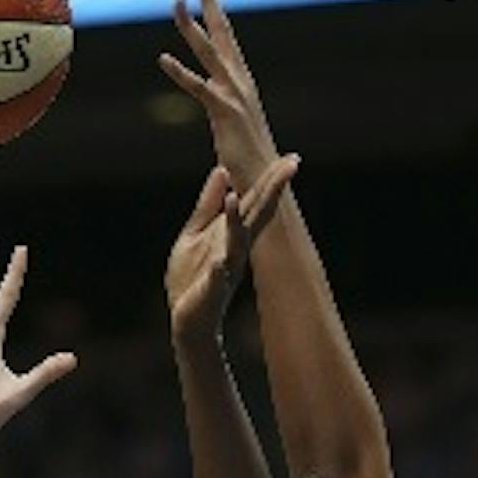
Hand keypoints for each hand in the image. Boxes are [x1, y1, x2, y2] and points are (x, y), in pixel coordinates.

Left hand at [159, 0, 279, 191]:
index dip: (217, 7)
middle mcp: (241, 83)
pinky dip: (181, 73)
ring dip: (193, 27)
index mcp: (242, 83)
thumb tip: (226, 105)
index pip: (228, 37)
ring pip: (210, 53)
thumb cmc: (252, 163)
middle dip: (212, 0)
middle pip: (224, 32)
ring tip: (176, 2)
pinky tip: (162, 59)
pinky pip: (200, 90)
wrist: (268, 188)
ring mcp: (235, 97)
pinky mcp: (225, 115)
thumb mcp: (237, 129)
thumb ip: (230, 111)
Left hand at [166, 157, 299, 342]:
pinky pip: (217, 278)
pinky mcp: (211, 290)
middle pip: (255, 215)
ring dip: (236, 221)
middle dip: (270, 191)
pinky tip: (220, 260)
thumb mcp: (195, 233)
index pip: (254, 202)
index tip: (292, 158)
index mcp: (232, 233)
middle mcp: (235, 249)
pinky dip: (219, 267)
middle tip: (290, 166)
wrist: (186, 319)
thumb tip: (222, 170)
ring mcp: (226, 269)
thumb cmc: (192, 278)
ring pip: (235, 242)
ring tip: (236, 197)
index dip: (271, 180)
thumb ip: (208, 204)